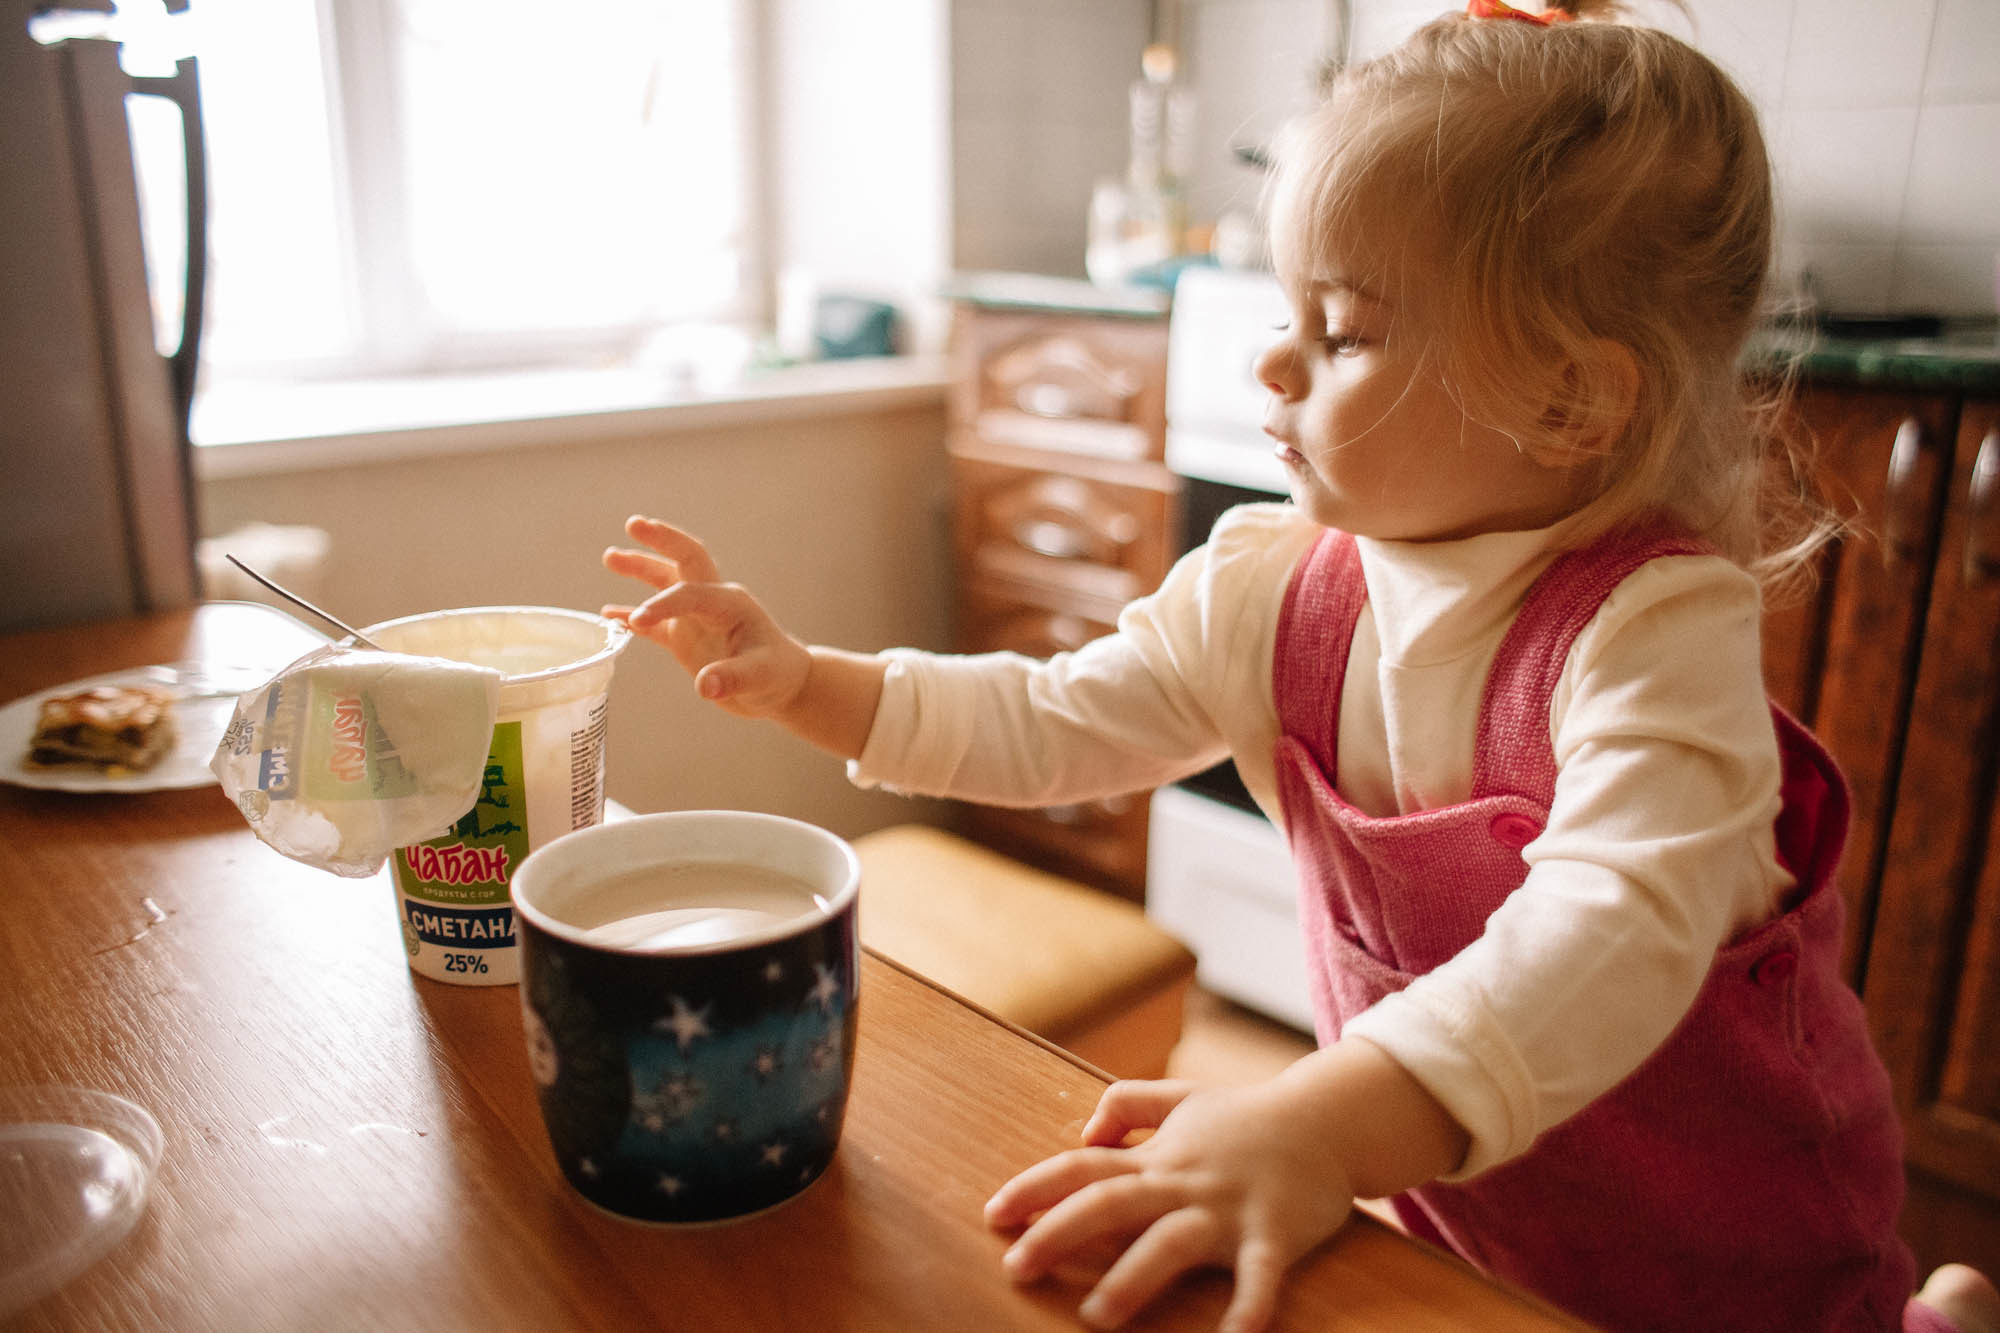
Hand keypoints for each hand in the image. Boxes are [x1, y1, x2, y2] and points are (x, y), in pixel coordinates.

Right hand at [601, 515, 810, 719]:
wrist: (784, 685)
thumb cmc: (777, 674)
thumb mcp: (761, 677)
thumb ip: (734, 678)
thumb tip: (705, 685)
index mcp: (730, 603)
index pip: (690, 592)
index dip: (663, 604)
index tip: (639, 620)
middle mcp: (712, 602)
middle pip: (683, 562)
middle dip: (660, 542)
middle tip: (632, 524)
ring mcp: (697, 618)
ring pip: (665, 584)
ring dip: (640, 569)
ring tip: (610, 557)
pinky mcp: (687, 638)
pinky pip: (656, 624)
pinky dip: (633, 618)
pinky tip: (608, 614)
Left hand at [984, 1078, 1355, 1331]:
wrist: (1328, 1118)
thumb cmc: (1248, 1116)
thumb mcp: (1181, 1096)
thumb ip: (1127, 1106)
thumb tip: (1083, 1136)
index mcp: (1158, 1157)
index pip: (1082, 1168)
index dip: (1034, 1188)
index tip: (993, 1215)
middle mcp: (1184, 1182)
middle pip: (1109, 1204)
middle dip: (1059, 1234)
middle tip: (1016, 1268)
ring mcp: (1229, 1208)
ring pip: (1170, 1242)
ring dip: (1131, 1278)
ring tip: (1095, 1315)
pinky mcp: (1275, 1234)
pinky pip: (1260, 1277)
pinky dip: (1247, 1310)